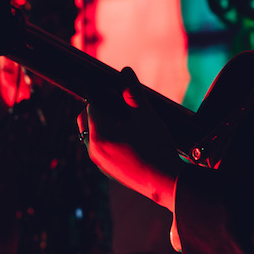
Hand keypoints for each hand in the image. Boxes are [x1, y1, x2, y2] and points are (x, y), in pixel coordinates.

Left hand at [77, 67, 182, 210]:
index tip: (114, 89)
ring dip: (103, 124)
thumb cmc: (156, 148)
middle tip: (119, 104)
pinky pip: (101, 149)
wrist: (167, 183)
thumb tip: (125, 71)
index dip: (103, 94)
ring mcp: (100, 163)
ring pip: (92, 135)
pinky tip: (129, 137)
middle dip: (99, 108)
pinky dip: (109, 139)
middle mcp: (94, 150)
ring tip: (125, 120)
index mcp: (99, 135)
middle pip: (86, 120)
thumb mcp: (146, 116)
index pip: (92, 105)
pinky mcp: (108, 171)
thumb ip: (133, 92)